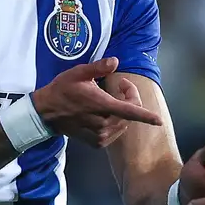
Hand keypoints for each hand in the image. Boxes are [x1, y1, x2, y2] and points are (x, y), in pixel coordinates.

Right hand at [31, 57, 162, 146]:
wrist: (46, 112)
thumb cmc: (62, 90)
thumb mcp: (78, 73)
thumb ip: (98, 68)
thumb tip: (115, 61)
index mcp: (101, 106)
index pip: (130, 112)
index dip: (146, 116)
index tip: (158, 120)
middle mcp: (103, 124)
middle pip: (129, 114)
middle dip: (130, 98)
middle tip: (119, 85)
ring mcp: (100, 135)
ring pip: (123, 124)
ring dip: (123, 111)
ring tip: (111, 98)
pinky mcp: (96, 142)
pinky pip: (114, 133)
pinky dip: (115, 123)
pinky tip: (106, 113)